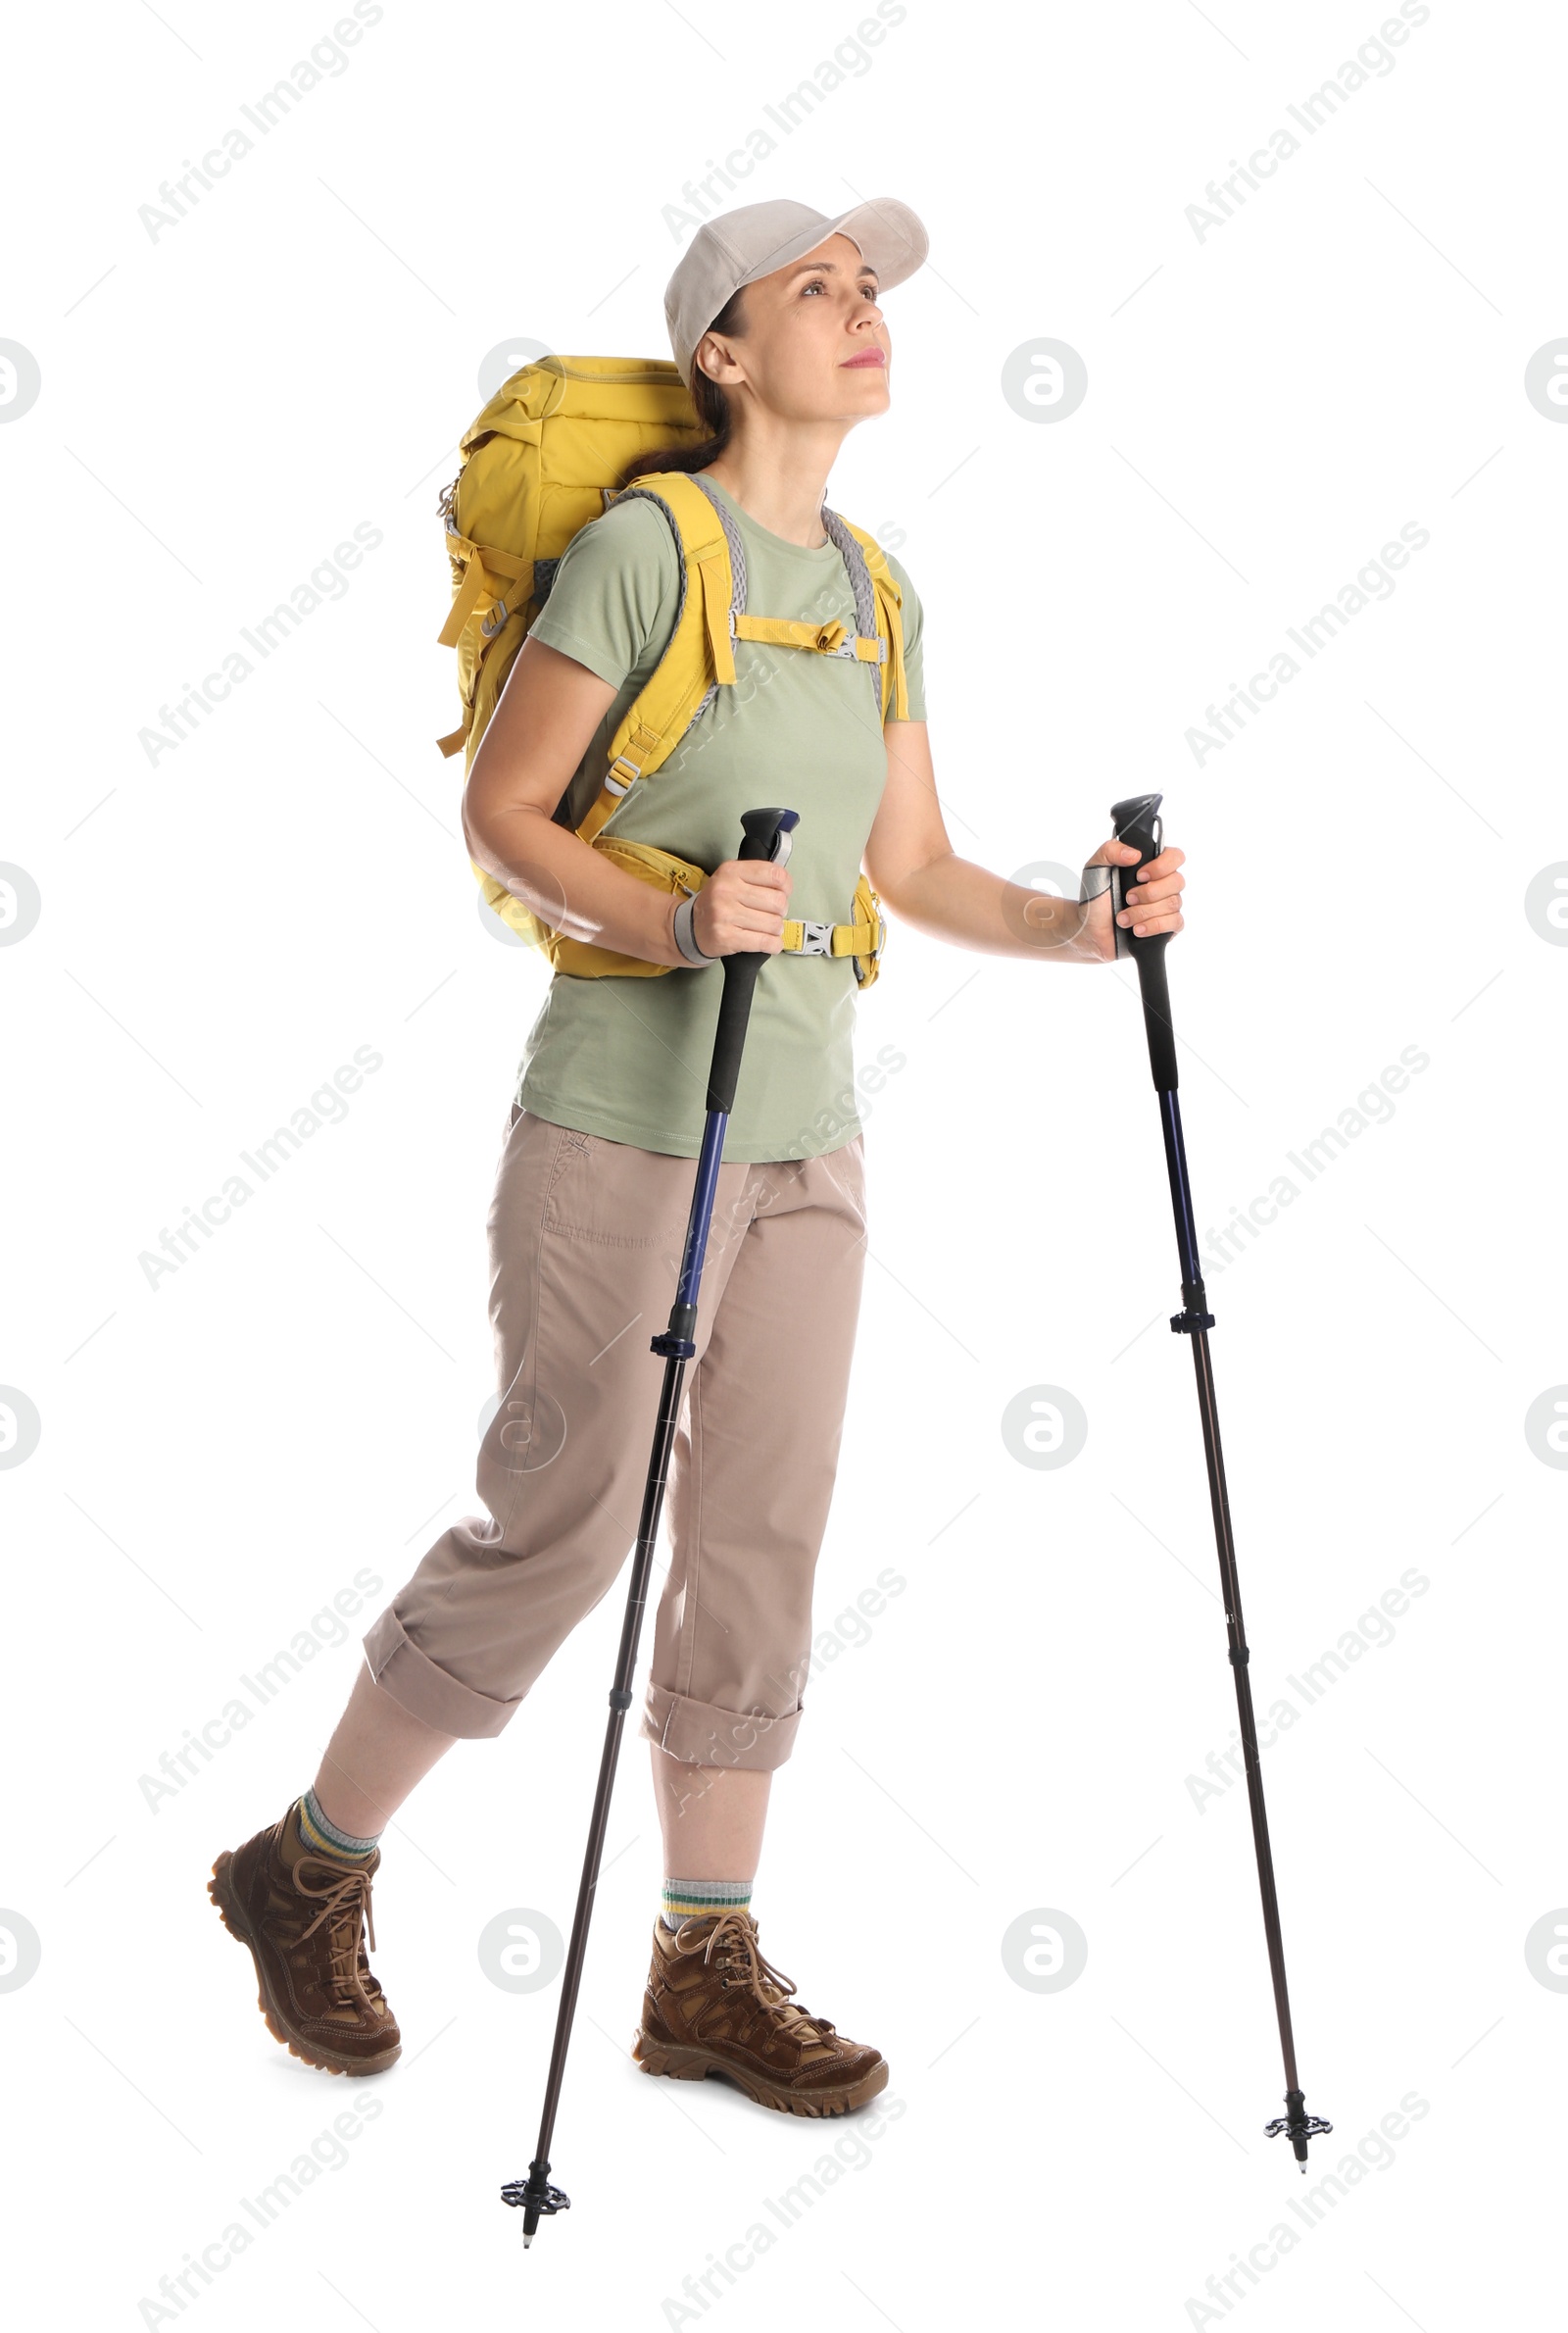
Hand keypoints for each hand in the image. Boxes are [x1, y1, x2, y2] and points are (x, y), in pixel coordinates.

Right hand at [691, 855, 791, 956]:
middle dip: (780, 911)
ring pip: (774, 924)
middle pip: (778, 901)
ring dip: (775, 929)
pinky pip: (765, 942)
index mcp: (731, 871)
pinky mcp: (727, 937)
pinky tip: (769, 943)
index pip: (775, 875)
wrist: (692, 928)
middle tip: (771, 914)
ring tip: (765, 928)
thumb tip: (787, 888)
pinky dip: (773, 945)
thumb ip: (758, 877)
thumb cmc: (719, 903)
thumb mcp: (732, 879)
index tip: (783, 893)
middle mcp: (726, 890)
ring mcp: (725, 914)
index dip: (786, 887)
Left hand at [1078, 836, 1185, 961]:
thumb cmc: (1095, 898)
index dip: (1162, 866)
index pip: (1175, 856)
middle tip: (1127, 898)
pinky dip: (1153, 926)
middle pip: (1177, 881)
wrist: (1090, 930)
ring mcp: (1166, 906)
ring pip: (1173, 904)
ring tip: (1123, 918)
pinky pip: (1175, 923)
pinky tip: (1137, 930)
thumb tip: (1135, 854)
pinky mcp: (1167, 927)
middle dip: (1149, 893)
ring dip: (1143, 912)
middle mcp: (1162, 884)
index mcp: (1150, 865)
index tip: (1139, 875)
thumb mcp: (1095, 867)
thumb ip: (1111, 851)